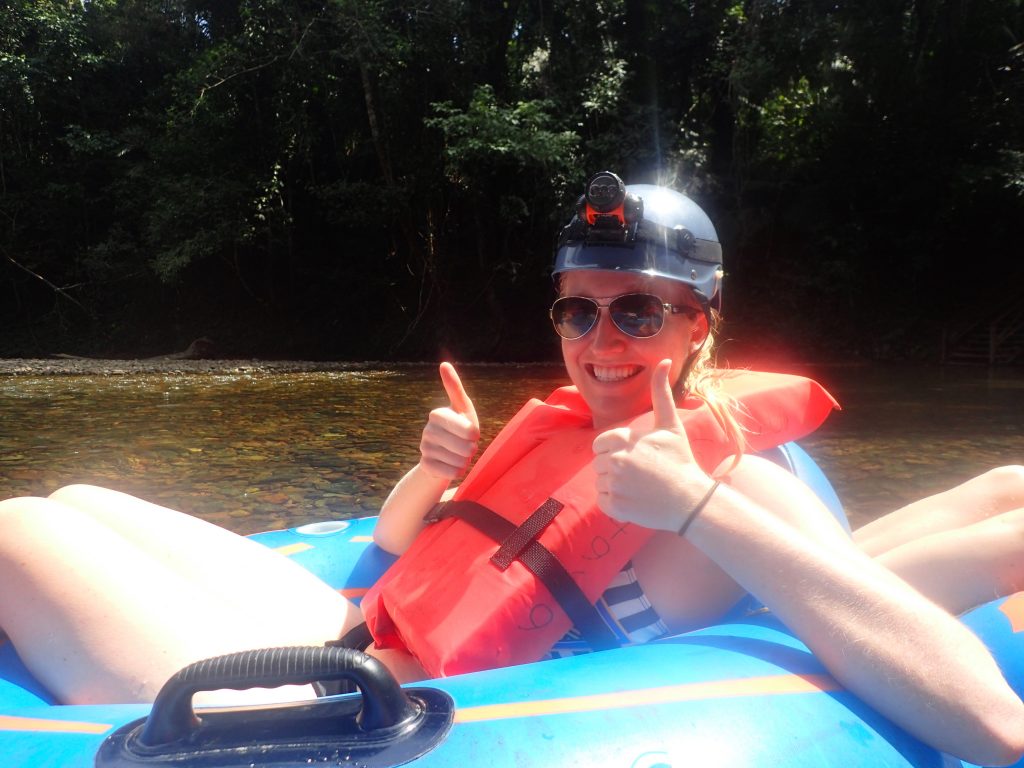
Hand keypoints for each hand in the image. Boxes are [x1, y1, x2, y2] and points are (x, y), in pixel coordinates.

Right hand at [418, 362, 480, 480]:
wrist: (445, 452)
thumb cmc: (460, 425)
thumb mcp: (462, 407)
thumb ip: (454, 388)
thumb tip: (443, 364)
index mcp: (437, 414)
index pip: (466, 429)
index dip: (474, 433)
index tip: (473, 433)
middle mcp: (428, 430)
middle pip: (465, 447)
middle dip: (471, 449)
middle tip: (467, 445)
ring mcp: (424, 448)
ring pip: (459, 461)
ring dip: (465, 460)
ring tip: (459, 454)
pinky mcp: (425, 465)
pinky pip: (451, 472)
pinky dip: (457, 471)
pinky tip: (454, 465)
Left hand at [592, 359, 714, 530]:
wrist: (690, 499)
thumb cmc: (680, 459)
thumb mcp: (670, 424)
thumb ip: (660, 393)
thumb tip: (663, 361)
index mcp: (622, 439)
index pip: (600, 444)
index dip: (615, 450)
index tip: (636, 457)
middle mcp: (615, 460)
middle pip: (599, 463)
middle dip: (615, 468)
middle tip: (641, 473)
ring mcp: (614, 485)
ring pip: (600, 482)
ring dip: (615, 485)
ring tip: (639, 486)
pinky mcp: (615, 506)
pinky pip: (603, 501)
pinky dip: (615, 503)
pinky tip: (635, 499)